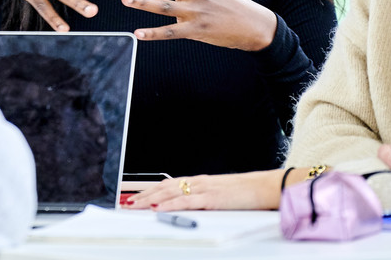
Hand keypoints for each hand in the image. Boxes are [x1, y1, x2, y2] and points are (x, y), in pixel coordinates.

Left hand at [125, 170, 280, 210]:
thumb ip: (203, 200)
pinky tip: (157, 207)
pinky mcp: (211, 198)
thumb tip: (188, 207)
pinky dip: (169, 204)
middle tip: (126, 201)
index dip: (149, 189)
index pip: (168, 184)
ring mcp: (203, 189)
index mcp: (199, 182)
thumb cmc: (245, 193)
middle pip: (163, 186)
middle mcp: (197, 182)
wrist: (264, 187)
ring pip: (169, 192)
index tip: (135, 195)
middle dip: (143, 194)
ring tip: (134, 204)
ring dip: (149, 198)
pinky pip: (185, 201)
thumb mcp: (220, 196)